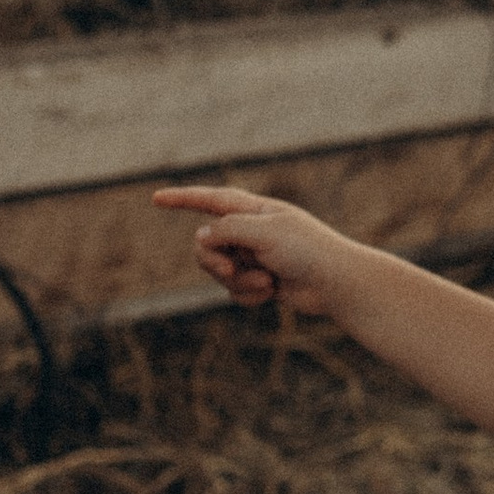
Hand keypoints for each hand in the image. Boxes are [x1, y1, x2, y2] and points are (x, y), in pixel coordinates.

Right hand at [152, 183, 358, 313]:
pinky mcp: (261, 282)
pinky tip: (272, 293)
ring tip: (266, 282)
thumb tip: (200, 238)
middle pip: (207, 244)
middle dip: (213, 261)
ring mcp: (255, 258)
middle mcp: (252, 232)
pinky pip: (235, 292)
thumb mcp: (264, 232)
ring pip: (219, 272)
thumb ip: (227, 230)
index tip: (156, 199)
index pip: (211, 200)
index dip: (183, 199)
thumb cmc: (308, 250)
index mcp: (255, 210)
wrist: (337, 284)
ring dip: (238, 281)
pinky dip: (249, 295)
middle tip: (230, 270)